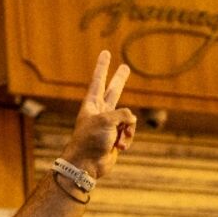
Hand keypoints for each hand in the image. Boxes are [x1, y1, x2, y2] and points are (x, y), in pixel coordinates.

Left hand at [61, 50, 135, 179]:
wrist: (87, 164)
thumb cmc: (91, 139)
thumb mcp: (107, 120)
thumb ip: (123, 114)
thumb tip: (130, 120)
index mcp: (92, 104)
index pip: (98, 80)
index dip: (103, 66)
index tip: (105, 52)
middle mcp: (101, 111)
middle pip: (114, 91)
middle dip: (120, 79)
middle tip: (126, 67)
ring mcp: (109, 124)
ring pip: (128, 118)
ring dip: (127, 130)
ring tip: (116, 140)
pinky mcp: (116, 136)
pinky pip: (129, 133)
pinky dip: (127, 140)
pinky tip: (119, 147)